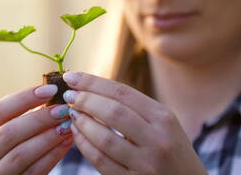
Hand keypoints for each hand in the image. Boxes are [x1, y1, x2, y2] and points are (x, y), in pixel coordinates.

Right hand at [0, 84, 73, 174]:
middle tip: (62, 109)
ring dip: (47, 138)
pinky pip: (34, 171)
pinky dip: (52, 156)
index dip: (25, 98)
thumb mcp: (5, 140)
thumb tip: (52, 95)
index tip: (51, 89)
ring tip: (67, 126)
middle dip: (39, 119)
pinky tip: (66, 143)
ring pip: (20, 154)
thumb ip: (21, 121)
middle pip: (8, 132)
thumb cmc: (9, 158)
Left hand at [62, 72, 206, 174]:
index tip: (71, 77)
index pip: (123, 92)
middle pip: (113, 112)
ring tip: (72, 114)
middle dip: (85, 100)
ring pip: (104, 138)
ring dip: (82, 124)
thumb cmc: (171, 150)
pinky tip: (77, 135)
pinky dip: (84, 146)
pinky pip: (101, 161)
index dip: (93, 82)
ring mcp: (146, 163)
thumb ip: (135, 108)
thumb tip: (93, 88)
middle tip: (68, 96)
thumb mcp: (164, 124)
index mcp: (164, 117)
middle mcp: (157, 138)